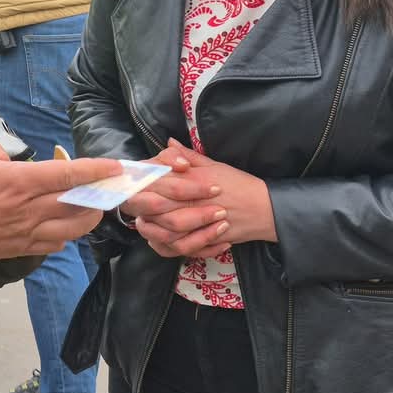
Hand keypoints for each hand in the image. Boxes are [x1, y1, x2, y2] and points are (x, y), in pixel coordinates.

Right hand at [0, 94, 122, 262]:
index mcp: (18, 183)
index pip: (66, 176)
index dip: (94, 171)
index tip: (115, 166)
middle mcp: (28, 210)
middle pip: (79, 204)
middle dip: (99, 193)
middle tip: (108, 182)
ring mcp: (26, 232)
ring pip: (73, 229)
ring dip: (88, 215)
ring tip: (92, 202)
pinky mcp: (20, 248)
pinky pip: (56, 244)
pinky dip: (68, 234)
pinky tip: (65, 222)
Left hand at [129, 140, 276, 258]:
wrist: (265, 209)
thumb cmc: (240, 184)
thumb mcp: (214, 165)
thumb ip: (188, 156)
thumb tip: (169, 143)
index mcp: (193, 180)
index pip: (159, 179)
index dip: (141, 180)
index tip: (132, 179)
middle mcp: (193, 201)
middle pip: (154, 205)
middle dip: (138, 204)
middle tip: (127, 201)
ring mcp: (198, 224)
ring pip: (163, 230)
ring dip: (148, 226)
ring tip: (141, 221)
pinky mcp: (203, 241)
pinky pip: (177, 249)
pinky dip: (163, 246)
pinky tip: (156, 239)